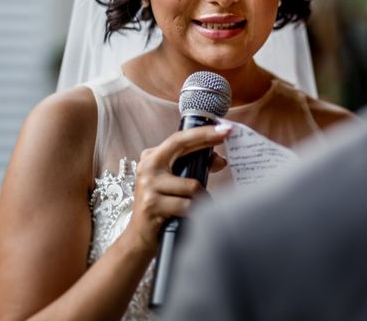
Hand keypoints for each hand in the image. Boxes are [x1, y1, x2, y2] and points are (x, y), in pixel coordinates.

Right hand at [126, 125, 230, 254]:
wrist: (139, 238)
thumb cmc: (163, 207)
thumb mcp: (176, 183)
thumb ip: (194, 168)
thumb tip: (220, 160)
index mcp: (152, 158)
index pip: (179, 139)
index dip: (202, 132)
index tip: (224, 128)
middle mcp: (147, 166)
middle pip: (181, 145)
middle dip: (206, 139)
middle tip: (227, 134)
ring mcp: (148, 185)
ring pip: (192, 185)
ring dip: (202, 197)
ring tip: (198, 206)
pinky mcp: (152, 204)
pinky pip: (187, 204)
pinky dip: (196, 211)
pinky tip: (192, 217)